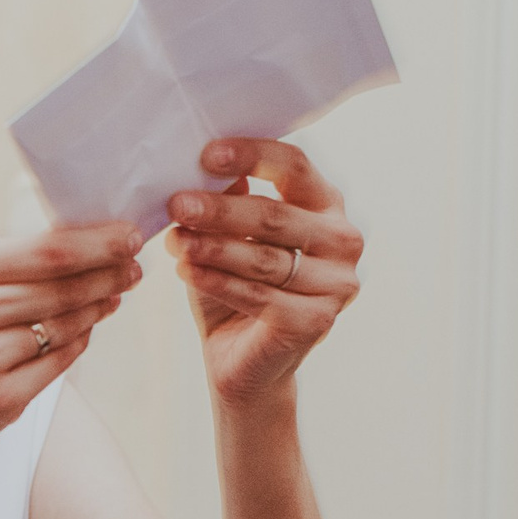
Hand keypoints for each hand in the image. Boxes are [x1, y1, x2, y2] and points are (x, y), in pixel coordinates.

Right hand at [0, 224, 143, 458]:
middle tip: (134, 268)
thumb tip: (90, 239)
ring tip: (113, 296)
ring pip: (67, 324)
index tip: (130, 236)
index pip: (49, 249)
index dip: (99, 243)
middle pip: (64, 286)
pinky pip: (61, 361)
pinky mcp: (0, 397)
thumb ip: (11, 257)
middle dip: (109, 274)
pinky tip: (85, 330)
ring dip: (99, 308)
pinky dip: (79, 342)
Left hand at [167, 139, 361, 408]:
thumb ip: (230, 201)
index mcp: (326, 206)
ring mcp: (337, 284)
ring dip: (213, 246)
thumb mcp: (228, 237)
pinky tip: (186, 271)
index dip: (253, 156)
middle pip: (275, 215)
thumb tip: (213, 167)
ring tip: (174, 240)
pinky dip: (218, 281)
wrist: (244, 364)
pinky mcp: (317, 321)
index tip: (207, 154)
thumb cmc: (237, 289)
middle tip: (176, 204)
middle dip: (219, 209)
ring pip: (264, 258)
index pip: (295, 167)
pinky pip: (259, 296)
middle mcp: (343, 240)